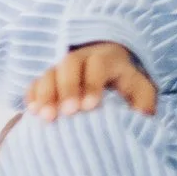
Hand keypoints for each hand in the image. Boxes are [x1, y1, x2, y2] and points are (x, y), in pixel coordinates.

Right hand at [26, 40, 157, 119]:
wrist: (108, 67)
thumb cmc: (124, 83)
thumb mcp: (140, 88)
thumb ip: (144, 100)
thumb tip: (143, 116)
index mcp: (107, 58)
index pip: (97, 64)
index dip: (92, 83)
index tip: (90, 107)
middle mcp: (82, 57)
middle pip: (70, 63)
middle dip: (67, 87)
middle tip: (67, 112)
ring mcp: (62, 66)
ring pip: (49, 71)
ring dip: (46, 93)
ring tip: (46, 117)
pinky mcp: (48, 77)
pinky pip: (35, 81)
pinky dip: (32, 95)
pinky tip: (32, 113)